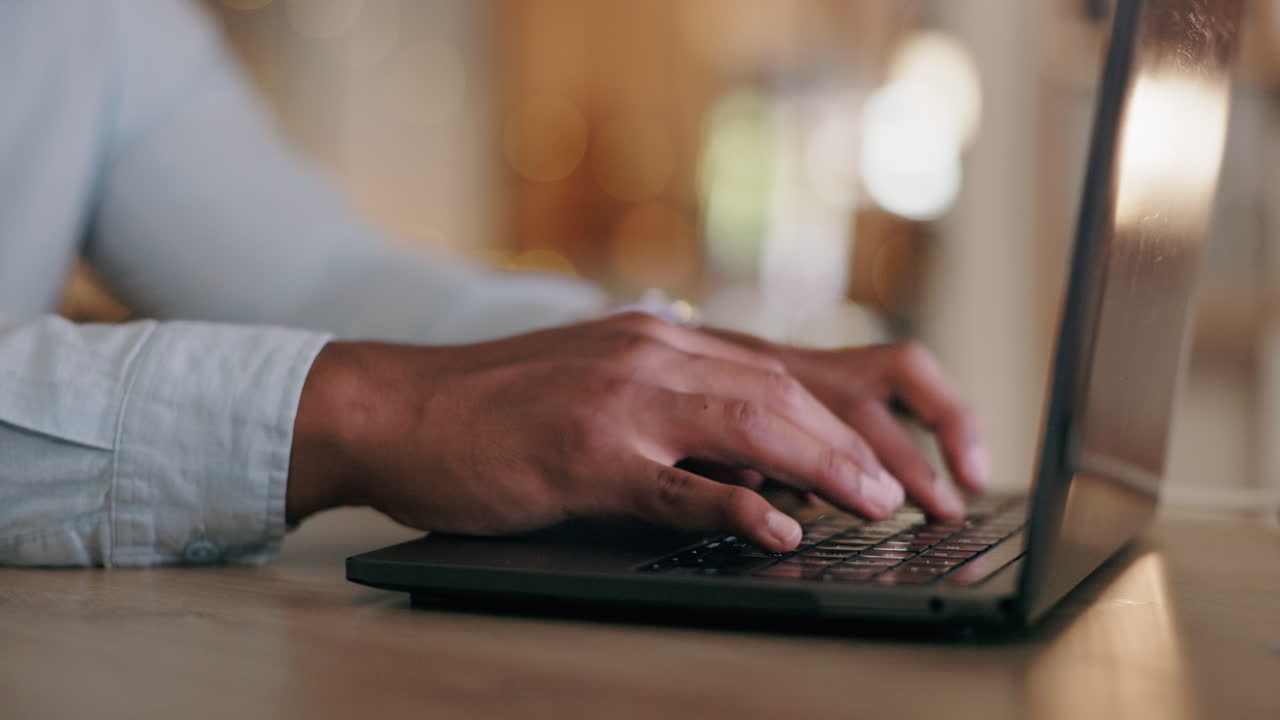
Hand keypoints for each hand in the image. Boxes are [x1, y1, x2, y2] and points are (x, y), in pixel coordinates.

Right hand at [285, 314, 959, 551]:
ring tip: (878, 504)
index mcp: (664, 342)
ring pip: (751, 421)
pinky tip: (777, 526)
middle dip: (867, 444)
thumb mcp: (603, 389)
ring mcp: (620, 401)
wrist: (399, 408)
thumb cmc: (499, 409)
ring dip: (826, 464)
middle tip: (922, 495)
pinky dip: (735, 503)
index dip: (860, 415)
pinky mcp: (584, 453)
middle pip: (789, 390)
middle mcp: (654, 356)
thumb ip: (678, 412)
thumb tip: (760, 463)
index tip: (908, 462)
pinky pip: (676, 480)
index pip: (788, 370)